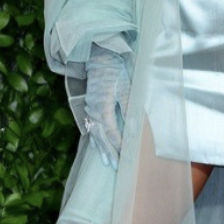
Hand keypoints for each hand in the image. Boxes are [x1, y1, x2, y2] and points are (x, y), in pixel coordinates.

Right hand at [84, 42, 130, 169]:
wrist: (99, 57)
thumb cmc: (115, 70)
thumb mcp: (126, 87)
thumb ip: (129, 108)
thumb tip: (134, 127)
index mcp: (103, 108)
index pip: (111, 132)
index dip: (118, 145)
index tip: (125, 156)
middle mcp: (94, 111)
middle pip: (101, 136)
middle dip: (109, 152)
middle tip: (115, 166)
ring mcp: (90, 108)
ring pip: (93, 133)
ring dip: (100, 148)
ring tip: (106, 161)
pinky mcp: (89, 105)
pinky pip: (90, 126)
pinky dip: (93, 137)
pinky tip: (95, 145)